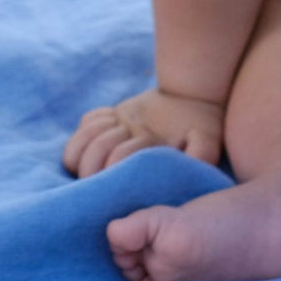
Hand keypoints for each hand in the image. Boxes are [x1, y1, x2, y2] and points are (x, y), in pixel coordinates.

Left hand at [62, 87, 224, 177]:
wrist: (190, 103)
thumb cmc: (199, 126)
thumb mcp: (206, 139)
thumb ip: (200, 153)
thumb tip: (185, 166)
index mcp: (137, 177)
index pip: (111, 173)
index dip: (123, 154)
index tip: (147, 138)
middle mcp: (116, 171)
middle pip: (86, 168)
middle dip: (104, 143)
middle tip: (128, 130)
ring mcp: (105, 153)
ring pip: (74, 155)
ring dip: (94, 132)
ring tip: (118, 124)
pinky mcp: (100, 134)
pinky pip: (78, 132)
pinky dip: (92, 121)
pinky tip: (113, 116)